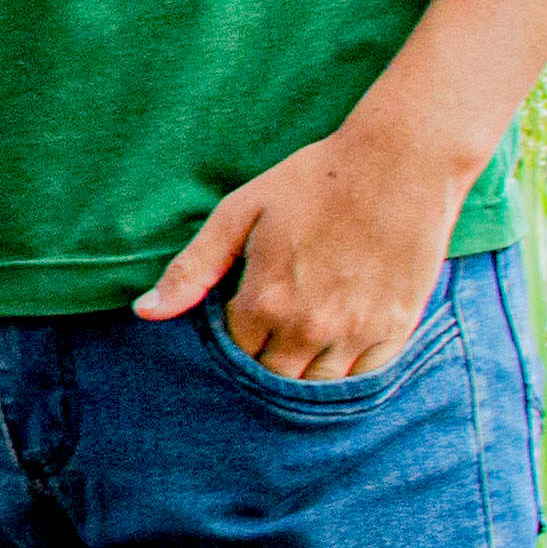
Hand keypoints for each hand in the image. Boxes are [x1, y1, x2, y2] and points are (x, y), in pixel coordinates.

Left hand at [135, 118, 467, 378]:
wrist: (401, 162)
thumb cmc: (314, 181)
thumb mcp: (240, 213)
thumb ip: (193, 269)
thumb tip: (145, 313)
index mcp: (265, 301)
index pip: (236, 353)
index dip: (236, 338)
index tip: (244, 315)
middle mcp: (310, 327)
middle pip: (275, 378)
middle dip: (266, 360)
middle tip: (273, 329)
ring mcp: (357, 330)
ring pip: (318, 385)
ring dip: (305, 371)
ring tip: (304, 338)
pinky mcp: (396, 326)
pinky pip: (366, 376)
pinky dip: (349, 369)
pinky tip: (341, 343)